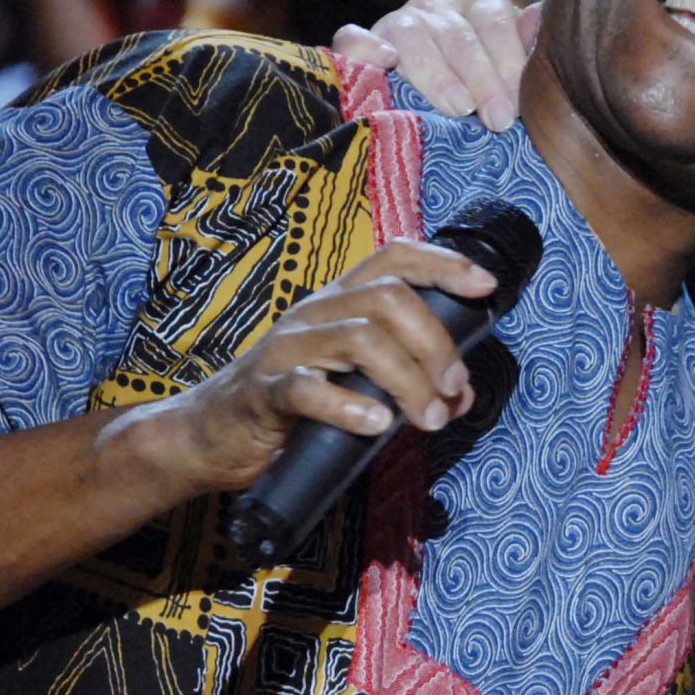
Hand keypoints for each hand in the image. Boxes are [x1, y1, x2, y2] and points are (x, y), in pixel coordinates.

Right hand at [140, 240, 495, 495]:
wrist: (210, 436)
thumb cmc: (293, 406)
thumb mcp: (356, 384)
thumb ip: (406, 382)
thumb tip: (460, 396)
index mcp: (339, 301)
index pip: (394, 258)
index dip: (443, 264)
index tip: (484, 286)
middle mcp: (315, 313)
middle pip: (389, 300)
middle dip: (436, 345)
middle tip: (452, 391)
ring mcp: (287, 349)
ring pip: (361, 339)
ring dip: (409, 380)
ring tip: (428, 417)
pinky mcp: (264, 391)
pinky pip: (309, 389)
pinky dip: (350, 406)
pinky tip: (376, 423)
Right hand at [332, 0, 538, 130]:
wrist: (427, 94)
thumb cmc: (481, 80)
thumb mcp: (509, 61)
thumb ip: (525, 44)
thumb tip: (540, 15)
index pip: (494, 21)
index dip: (510, 64)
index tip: (520, 106)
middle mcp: (435, 2)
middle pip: (458, 35)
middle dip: (482, 79)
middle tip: (499, 120)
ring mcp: (395, 19)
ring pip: (412, 36)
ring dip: (437, 73)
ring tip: (459, 108)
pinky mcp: (359, 41)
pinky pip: (353, 38)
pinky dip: (366, 47)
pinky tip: (386, 63)